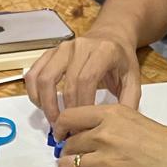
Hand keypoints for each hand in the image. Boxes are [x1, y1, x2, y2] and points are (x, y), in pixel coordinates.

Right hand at [24, 35, 140, 124]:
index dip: (81, 106)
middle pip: (66, 83)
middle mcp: (80, 46)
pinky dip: (33, 93)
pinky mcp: (50, 53)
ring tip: (54, 121)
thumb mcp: (133, 78)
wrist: (111, 36)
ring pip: (44, 78)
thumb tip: (118, 128)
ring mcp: (62, 48)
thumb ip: (129, 102)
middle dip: (65, 112)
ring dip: (46, 104)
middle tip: (67, 131)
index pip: (86, 80)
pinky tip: (43, 106)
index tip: (82, 126)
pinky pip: (34, 74)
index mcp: (103, 51)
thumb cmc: (120, 59)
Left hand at [54, 104, 166, 166]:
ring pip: (68, 166)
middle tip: (72, 158)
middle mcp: (106, 136)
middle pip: (68, 144)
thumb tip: (82, 134)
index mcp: (112, 114)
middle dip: (67, 152)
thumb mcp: (135, 118)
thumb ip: (108, 123)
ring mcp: (107, 163)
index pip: (69, 117)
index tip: (61, 135)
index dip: (60, 128)